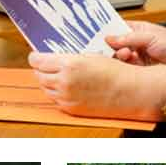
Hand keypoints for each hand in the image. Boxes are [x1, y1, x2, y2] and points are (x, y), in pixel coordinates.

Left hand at [28, 51, 162, 119]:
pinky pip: (56, 100)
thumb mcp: (90, 56)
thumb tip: (54, 57)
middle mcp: (65, 82)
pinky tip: (67, 87)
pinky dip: (58, 93)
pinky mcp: (72, 109)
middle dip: (40, 69)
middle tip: (45, 64)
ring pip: (46, 89)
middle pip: (39, 75)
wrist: (130, 91)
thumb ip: (69, 58)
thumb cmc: (115, 71)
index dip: (35, 57)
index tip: (35, 55)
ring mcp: (67, 98)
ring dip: (48, 81)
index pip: (39, 61)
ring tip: (56, 75)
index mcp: (69, 65)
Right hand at [105, 21, 165, 65]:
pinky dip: (124, 68)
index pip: (115, 29)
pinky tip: (126, 66)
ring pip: (119, 57)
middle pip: (115, 45)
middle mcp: (134, 42)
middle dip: (111, 47)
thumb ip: (129, 38)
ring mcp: (136, 56)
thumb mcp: (149, 37)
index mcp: (135, 29)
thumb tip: (110, 38)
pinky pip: (126, 68)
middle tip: (110, 49)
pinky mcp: (139, 69)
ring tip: (126, 56)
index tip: (96, 36)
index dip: (106, 32)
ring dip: (119, 57)